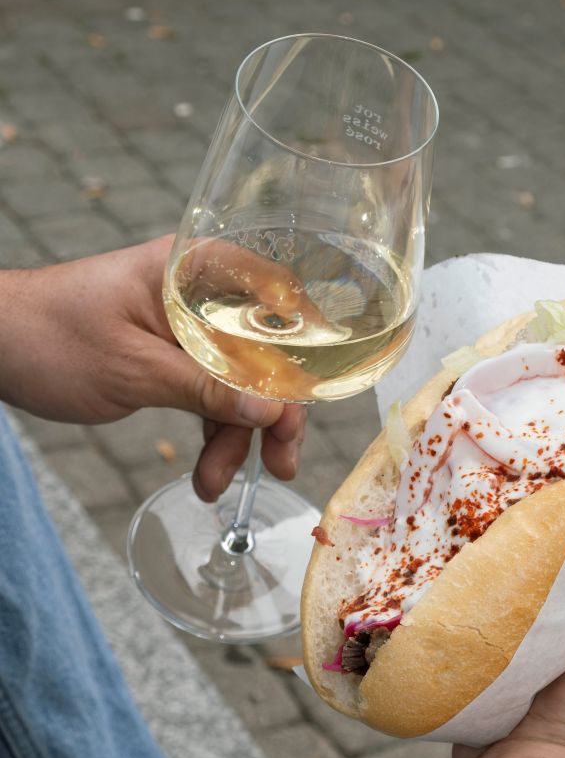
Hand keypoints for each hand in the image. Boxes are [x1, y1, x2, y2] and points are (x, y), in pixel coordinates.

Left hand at [0, 236, 305, 501]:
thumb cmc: (50, 338)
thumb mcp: (135, 370)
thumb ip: (207, 388)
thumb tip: (275, 410)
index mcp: (194, 272)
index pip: (275, 296)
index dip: (308, 342)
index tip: (322, 391)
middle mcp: (197, 294)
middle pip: (261, 351)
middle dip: (271, 412)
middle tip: (281, 463)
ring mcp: (184, 326)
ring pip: (235, 381)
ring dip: (233, 435)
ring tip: (215, 485)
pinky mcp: (169, 355)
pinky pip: (207, 391)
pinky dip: (209, 429)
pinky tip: (206, 471)